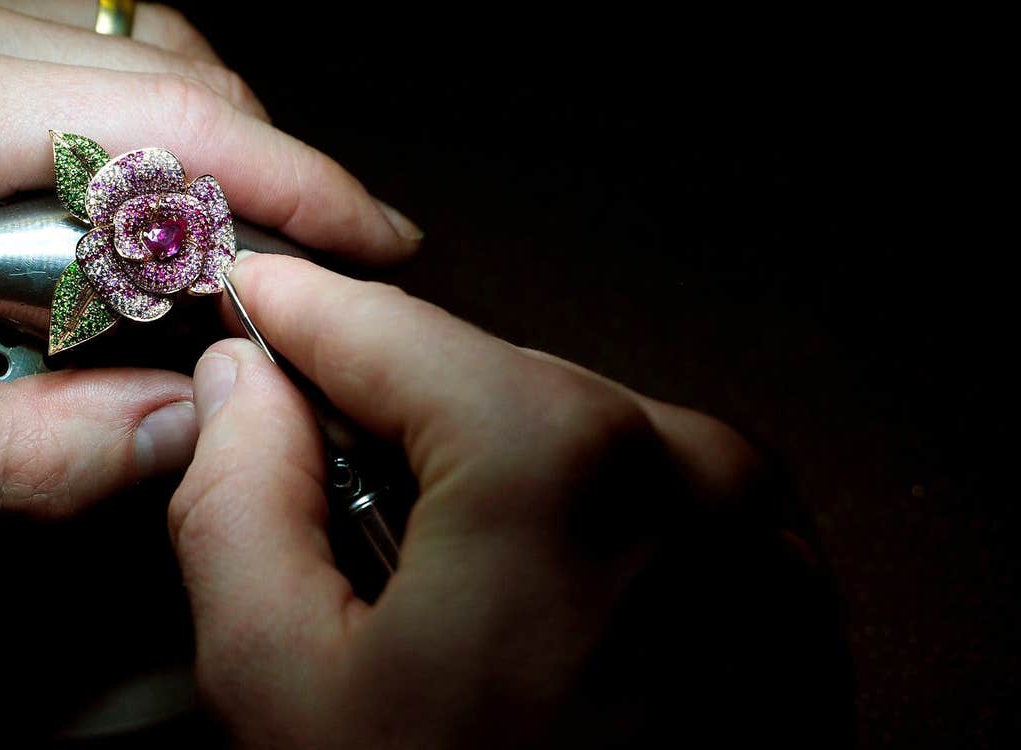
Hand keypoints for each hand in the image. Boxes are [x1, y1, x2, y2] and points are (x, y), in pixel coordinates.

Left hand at [0, 0, 419, 517]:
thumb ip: (26, 462)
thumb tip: (189, 424)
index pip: (175, 124)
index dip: (303, 185)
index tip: (376, 244)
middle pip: (174, 66)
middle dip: (277, 165)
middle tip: (321, 261)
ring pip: (138, 33)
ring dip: (217, 129)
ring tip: (248, 229)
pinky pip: (81, 31)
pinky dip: (151, 102)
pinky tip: (159, 179)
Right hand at [171, 253, 765, 746]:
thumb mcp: (286, 686)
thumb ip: (237, 498)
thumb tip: (244, 384)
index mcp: (560, 460)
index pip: (384, 323)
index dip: (294, 307)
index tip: (251, 292)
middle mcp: (688, 462)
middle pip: (481, 375)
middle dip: (395, 419)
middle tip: (338, 516)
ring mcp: (754, 522)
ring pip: (564, 430)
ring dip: (488, 478)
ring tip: (449, 608)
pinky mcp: (783, 577)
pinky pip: (642, 493)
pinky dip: (573, 521)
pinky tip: (539, 629)